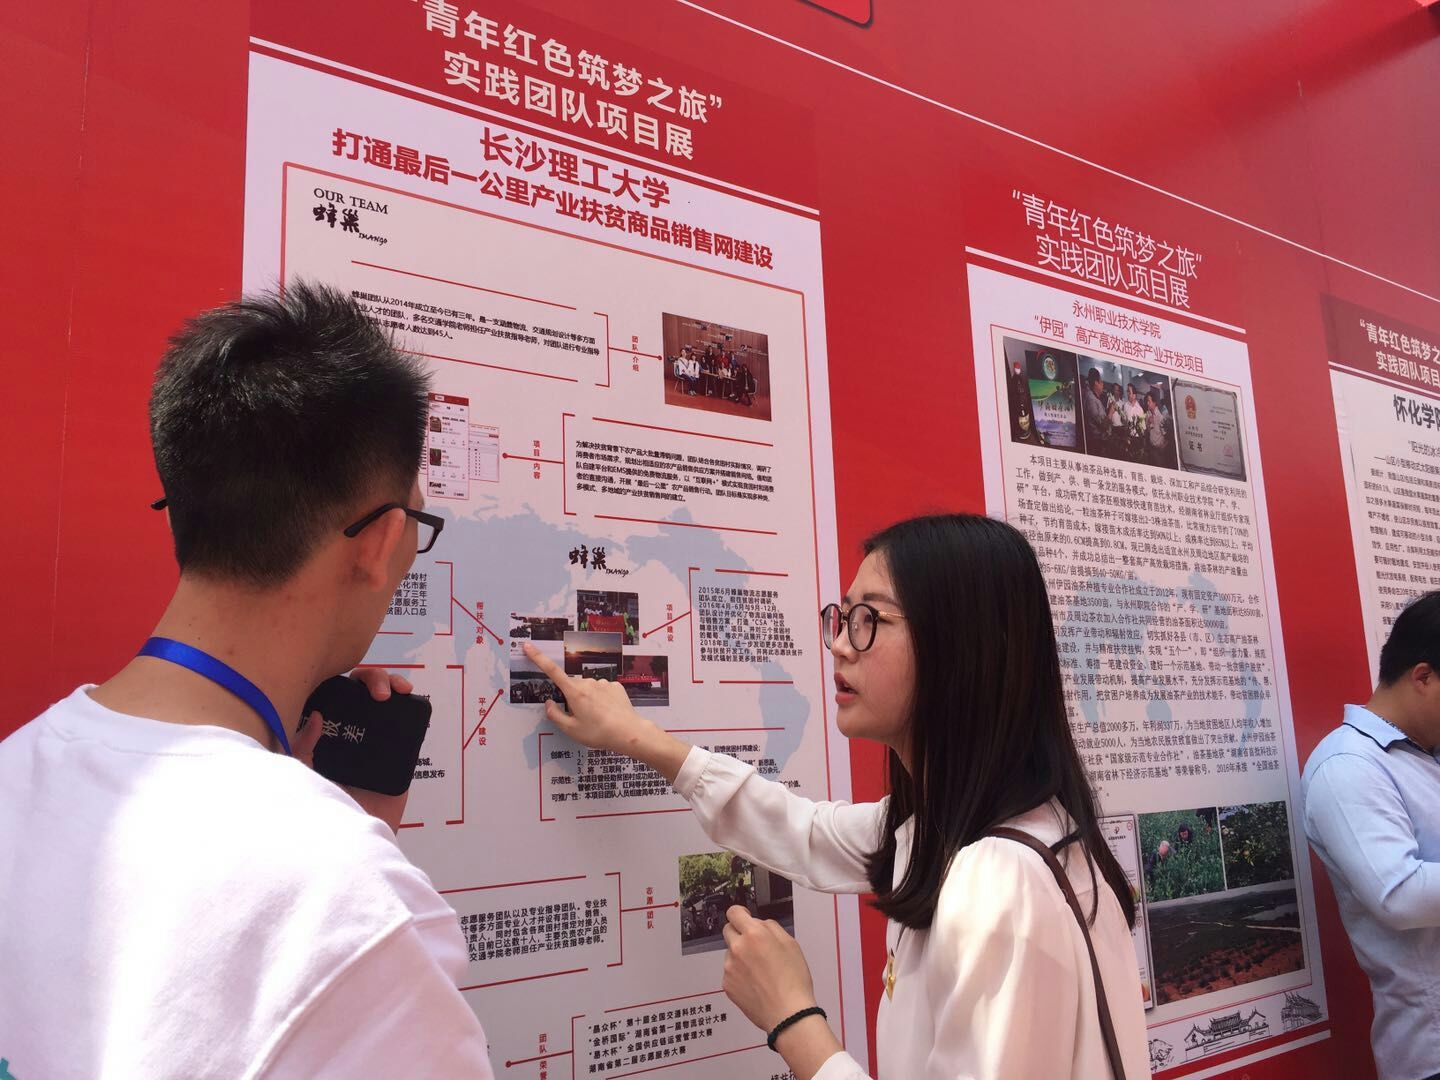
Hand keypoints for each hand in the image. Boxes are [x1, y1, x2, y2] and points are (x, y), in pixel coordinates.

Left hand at [294, 667, 412, 833]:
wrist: (352, 847)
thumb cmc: (320, 815)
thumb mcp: (302, 777)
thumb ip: (302, 748)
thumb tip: (315, 717)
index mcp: (324, 737)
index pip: (332, 697)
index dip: (341, 682)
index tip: (349, 685)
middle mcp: (350, 736)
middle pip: (361, 693)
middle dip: (373, 679)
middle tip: (380, 692)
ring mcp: (376, 746)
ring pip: (386, 705)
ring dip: (393, 686)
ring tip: (397, 691)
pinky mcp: (399, 759)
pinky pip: (408, 731)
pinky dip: (413, 713)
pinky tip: (410, 705)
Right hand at [521, 642, 655, 755]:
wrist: (628, 733)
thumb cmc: (598, 733)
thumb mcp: (570, 729)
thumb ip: (555, 715)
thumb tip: (548, 703)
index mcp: (574, 692)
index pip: (552, 671)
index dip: (538, 658)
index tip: (528, 646)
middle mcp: (588, 683)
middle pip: (572, 686)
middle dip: (572, 699)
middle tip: (582, 719)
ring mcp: (603, 683)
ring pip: (588, 689)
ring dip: (588, 700)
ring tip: (598, 719)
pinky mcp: (616, 686)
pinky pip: (603, 690)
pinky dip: (602, 700)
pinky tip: (608, 713)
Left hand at [721, 905, 816, 1032]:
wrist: (788, 1014)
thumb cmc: (794, 981)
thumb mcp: (791, 944)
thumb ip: (771, 928)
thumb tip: (760, 924)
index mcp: (754, 935)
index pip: (733, 912)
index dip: (740, 913)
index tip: (743, 917)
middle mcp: (738, 949)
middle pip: (728, 930)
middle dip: (739, 934)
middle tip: (754, 946)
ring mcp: (729, 968)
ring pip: (730, 953)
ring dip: (740, 956)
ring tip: (760, 971)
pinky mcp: (727, 984)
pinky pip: (730, 972)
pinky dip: (739, 975)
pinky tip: (755, 984)